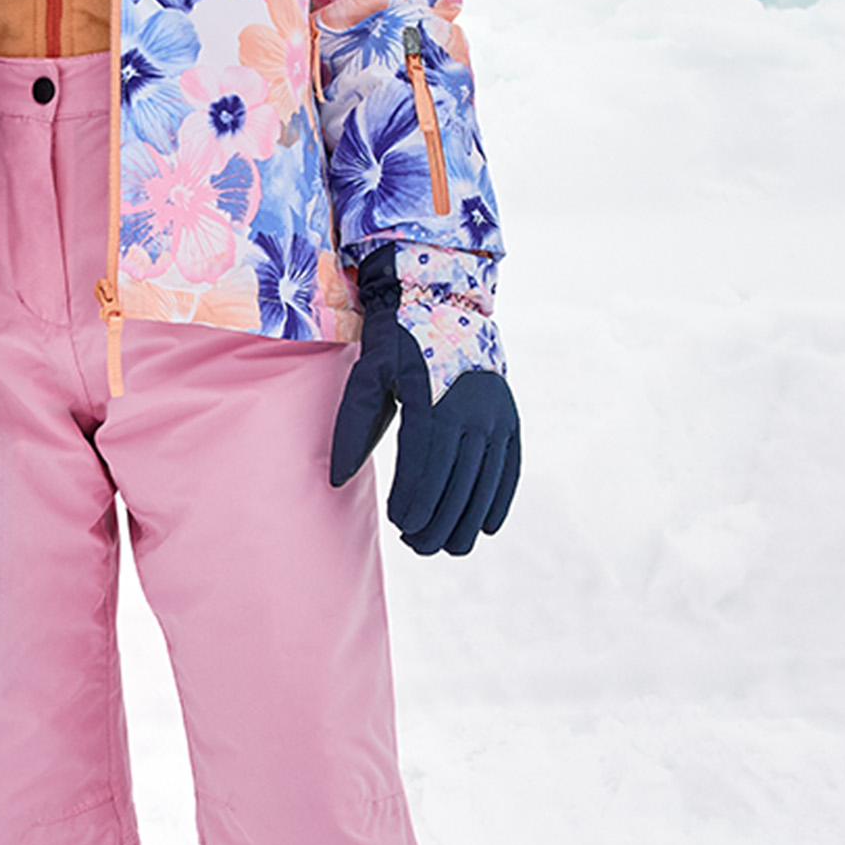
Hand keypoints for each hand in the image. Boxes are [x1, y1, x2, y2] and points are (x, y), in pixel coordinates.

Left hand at [329, 248, 519, 556]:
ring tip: (446, 547)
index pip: (423, 466)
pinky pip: (509, 466)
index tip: (399, 524)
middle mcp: (470, 411)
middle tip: (417, 546)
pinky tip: (486, 526)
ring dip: (466, 520)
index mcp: (431, 401)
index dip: (413, 500)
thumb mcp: (367, 374)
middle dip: (437, 521)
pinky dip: (499, 498)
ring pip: (484, 480)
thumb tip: (336, 479)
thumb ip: (351, 427)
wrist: (444, 297)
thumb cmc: (396, 339)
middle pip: (455, 481)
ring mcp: (495, 414)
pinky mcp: (508, 415)